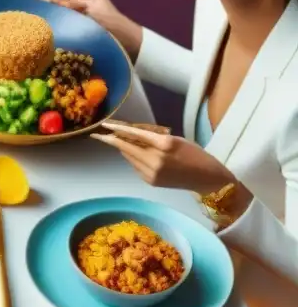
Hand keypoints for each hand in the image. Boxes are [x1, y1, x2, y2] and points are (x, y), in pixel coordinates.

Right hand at [44, 0, 142, 58]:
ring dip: (53, 10)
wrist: (122, 40)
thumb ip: (74, 3)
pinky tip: (51, 22)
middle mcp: (81, 3)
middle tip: (46, 6)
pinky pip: (63, 20)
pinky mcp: (76, 27)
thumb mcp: (92, 7)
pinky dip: (57, 20)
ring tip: (46, 14)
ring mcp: (78, 15)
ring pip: (60, 8)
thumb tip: (55, 1)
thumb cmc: (109, 20)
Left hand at [91, 122, 234, 194]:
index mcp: (164, 144)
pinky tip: (136, 154)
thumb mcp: (175, 139)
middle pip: (127, 147)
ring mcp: (152, 172)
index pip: (135, 134)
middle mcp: (155, 159)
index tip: (105, 126)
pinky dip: (133, 158)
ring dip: (123, 148)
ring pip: (129, 156)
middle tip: (98, 135)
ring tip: (118, 140)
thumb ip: (153, 136)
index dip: (118, 130)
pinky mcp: (150, 181)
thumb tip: (130, 133)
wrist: (207, 179)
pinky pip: (135, 166)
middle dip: (111, 141)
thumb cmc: (194, 153)